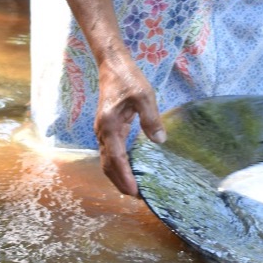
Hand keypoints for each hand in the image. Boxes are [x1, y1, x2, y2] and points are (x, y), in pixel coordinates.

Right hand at [95, 48, 165, 196]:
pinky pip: (110, 152)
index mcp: (109, 126)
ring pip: (107, 160)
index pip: (116, 159)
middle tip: (137, 197)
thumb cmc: (128, 78)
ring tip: (134, 189)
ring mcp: (103, 130)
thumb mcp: (144, 96)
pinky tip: (130, 169)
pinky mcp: (107, 128)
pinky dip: (118, 166)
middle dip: (120, 183)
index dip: (125, 178)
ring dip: (118, 176)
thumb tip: (160, 141)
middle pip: (107, 165)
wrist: (112, 65)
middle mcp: (102, 132)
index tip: (135, 193)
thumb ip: (151, 118)